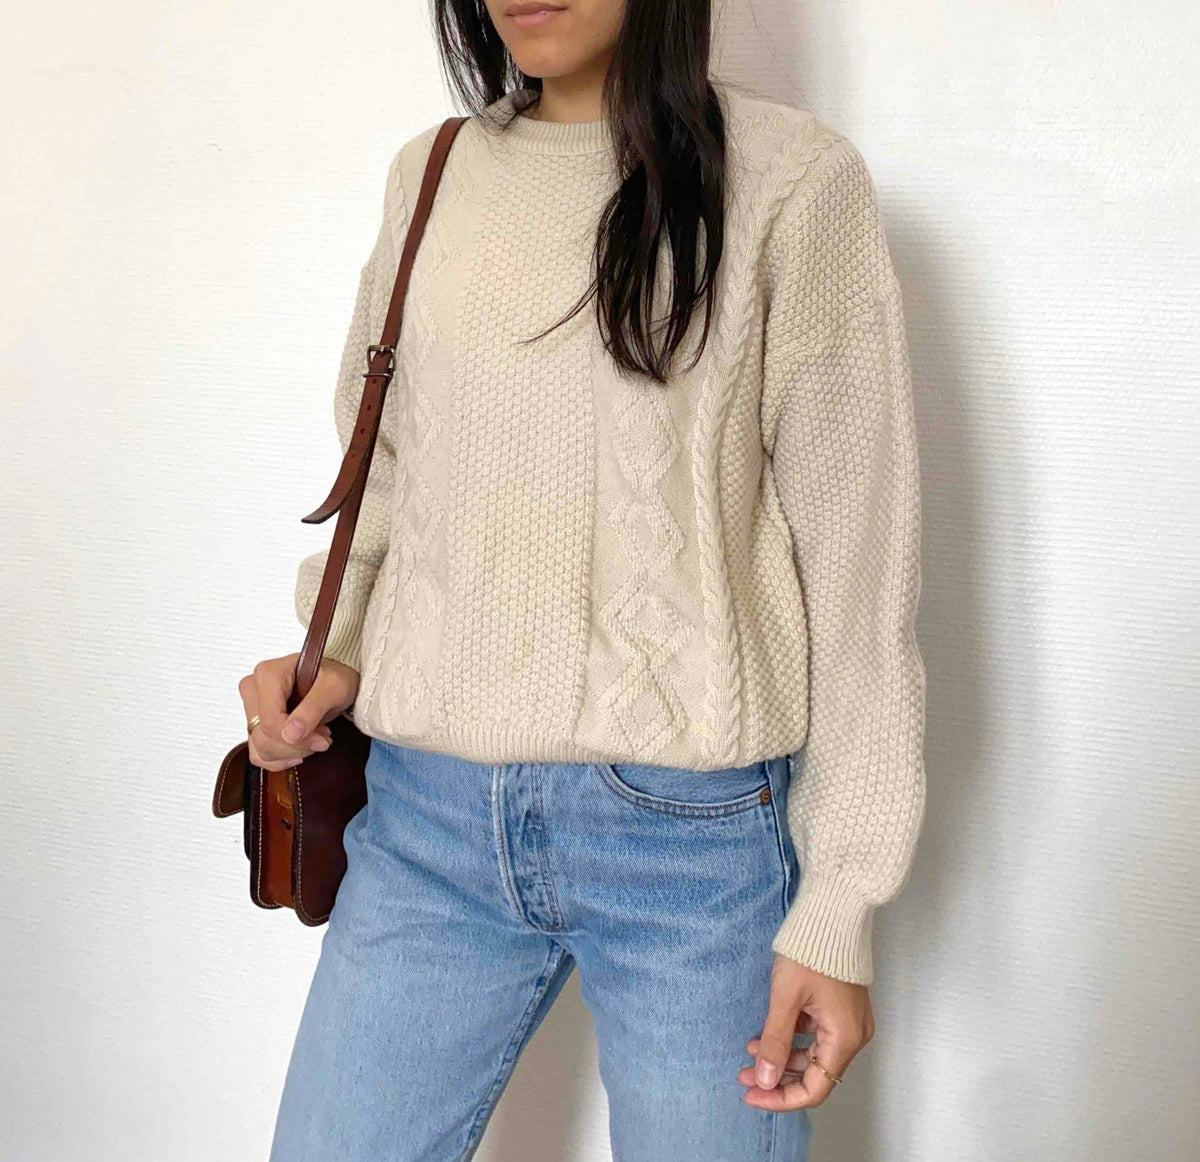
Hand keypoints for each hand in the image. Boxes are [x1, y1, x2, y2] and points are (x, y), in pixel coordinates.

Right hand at [238, 652, 359, 770]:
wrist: (335, 677)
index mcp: (267, 675)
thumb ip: (312, 709)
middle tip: (323, 737)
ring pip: (259, 748)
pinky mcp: (255, 722)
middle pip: (262, 736)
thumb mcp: (333, 687)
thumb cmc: (335, 675)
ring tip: (315, 739)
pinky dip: (279, 759)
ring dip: (290, 752)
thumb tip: (290, 734)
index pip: (270, 721)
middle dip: (296, 745)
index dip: (297, 739)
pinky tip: (299, 753)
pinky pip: (256, 753)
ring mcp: (252, 706)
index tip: (322, 740)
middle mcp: (253, 689)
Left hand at [738, 952, 873, 1108]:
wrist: (831, 915)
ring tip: (750, 1052)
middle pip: (815, 1074)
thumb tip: (765, 1081)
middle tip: (744, 1075)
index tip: (751, 1094)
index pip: (815, 1089)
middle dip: (777, 1078)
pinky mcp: (840, 1008)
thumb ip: (776, 1041)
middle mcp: (853, 1036)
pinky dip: (792, 1039)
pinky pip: (816, 1036)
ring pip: (813, 1055)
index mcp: (845, 1038)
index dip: (781, 1098)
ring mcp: (849, 1022)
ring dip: (782, 1057)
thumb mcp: (786, 998)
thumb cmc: (810, 953)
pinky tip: (767, 1034)